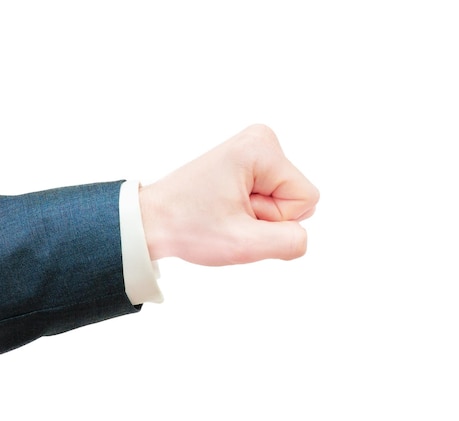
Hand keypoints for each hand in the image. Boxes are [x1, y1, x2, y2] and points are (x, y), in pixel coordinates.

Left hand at [139, 124, 318, 265]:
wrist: (153, 219)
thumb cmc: (189, 227)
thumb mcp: (242, 244)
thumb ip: (288, 242)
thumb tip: (302, 236)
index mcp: (261, 148)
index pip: (305, 199)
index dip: (275, 219)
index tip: (239, 214)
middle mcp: (260, 139)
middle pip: (296, 196)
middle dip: (266, 216)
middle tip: (229, 214)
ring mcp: (254, 147)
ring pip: (285, 199)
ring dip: (258, 215)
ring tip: (225, 211)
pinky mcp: (249, 160)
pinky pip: (272, 195)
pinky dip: (252, 209)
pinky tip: (225, 206)